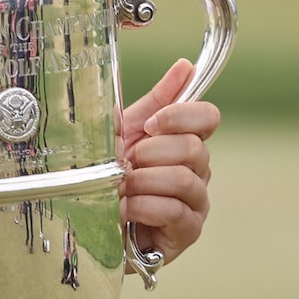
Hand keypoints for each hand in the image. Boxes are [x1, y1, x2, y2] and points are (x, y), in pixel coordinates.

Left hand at [119, 58, 220, 265]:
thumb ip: (153, 102)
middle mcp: (197, 170)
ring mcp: (196, 202)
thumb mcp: (122, 133)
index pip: (207, 117)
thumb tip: (185, 66)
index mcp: (183, 142)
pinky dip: (143, 207)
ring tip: (120, 189)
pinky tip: (125, 209)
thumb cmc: (111, 178)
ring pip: (184, 179)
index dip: (181, 115)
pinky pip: (175, 211)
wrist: (91, 225)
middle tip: (125, 164)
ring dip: (143, 182)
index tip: (150, 124)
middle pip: (194, 148)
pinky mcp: (187, 231)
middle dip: (150, 154)